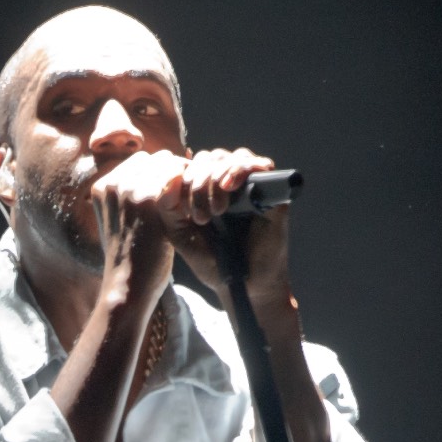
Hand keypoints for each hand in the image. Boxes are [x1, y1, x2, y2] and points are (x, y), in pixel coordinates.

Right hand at [87, 149, 188, 306]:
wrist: (128, 285)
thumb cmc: (130, 258)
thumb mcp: (120, 222)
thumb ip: (130, 198)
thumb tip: (158, 178)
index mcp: (102, 186)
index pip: (139, 162)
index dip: (160, 173)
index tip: (175, 189)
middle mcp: (112, 183)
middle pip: (154, 159)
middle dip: (173, 172)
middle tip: (188, 193)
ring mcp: (128, 189)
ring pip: (168, 164)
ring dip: (184, 177)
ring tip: (193, 200)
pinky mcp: (147, 198)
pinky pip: (177, 177)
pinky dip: (189, 187)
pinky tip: (195, 206)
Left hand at [164, 148, 291, 305]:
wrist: (242, 285)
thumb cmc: (212, 261)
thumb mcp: (180, 234)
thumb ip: (168, 207)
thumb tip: (171, 177)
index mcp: (207, 189)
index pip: (194, 164)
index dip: (185, 178)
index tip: (182, 210)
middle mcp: (231, 184)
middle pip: (212, 157)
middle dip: (200, 180)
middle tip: (201, 216)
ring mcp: (253, 187)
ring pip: (234, 157)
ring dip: (219, 175)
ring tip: (217, 208)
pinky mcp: (274, 194)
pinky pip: (262, 165)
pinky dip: (242, 168)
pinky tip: (230, 186)